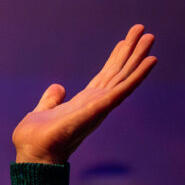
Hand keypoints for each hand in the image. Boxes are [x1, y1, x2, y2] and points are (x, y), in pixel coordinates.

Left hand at [12, 24, 156, 164]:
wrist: (33, 154)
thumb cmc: (35, 140)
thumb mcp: (42, 112)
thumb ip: (51, 100)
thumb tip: (58, 87)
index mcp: (83, 103)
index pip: (103, 77)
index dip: (114, 59)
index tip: (123, 42)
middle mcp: (96, 103)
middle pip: (117, 73)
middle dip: (131, 52)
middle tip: (144, 31)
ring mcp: (100, 106)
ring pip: (124, 77)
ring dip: (138, 57)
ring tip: (150, 36)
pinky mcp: (100, 108)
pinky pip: (124, 89)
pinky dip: (138, 75)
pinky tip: (151, 60)